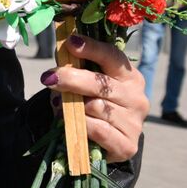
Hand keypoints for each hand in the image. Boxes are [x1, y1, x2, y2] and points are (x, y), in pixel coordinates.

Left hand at [41, 34, 147, 163]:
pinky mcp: (127, 145)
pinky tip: (71, 123)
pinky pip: (98, 130)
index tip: (71, 42)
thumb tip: (62, 51)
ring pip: (97, 107)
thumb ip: (76, 70)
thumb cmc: (92, 107)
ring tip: (60, 107)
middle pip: (101, 83)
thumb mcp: (85, 85)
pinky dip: (81, 125)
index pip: (113, 57)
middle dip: (72, 78)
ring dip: (73, 106)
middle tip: (49, 77)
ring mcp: (135, 123)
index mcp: (130, 77)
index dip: (92, 48)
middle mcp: (137, 98)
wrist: (104, 144)